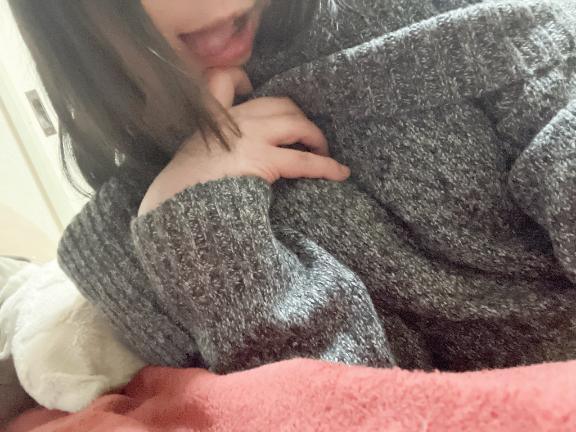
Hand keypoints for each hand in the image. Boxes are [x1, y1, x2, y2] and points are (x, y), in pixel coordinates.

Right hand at [139, 67, 349, 214]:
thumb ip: (207, 136)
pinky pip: (305, 160)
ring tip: (323, 152)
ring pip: (297, 124)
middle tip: (308, 139)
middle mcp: (236, 120)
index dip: (247, 84)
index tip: (261, 97)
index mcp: (216, 115)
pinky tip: (339, 172)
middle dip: (300, 120)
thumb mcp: (189, 149)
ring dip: (316, 137)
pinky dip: (327, 166)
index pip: (227, 81)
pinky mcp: (264, 160)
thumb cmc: (182, 185)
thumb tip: (230, 149)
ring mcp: (251, 137)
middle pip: (282, 105)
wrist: (176, 203)